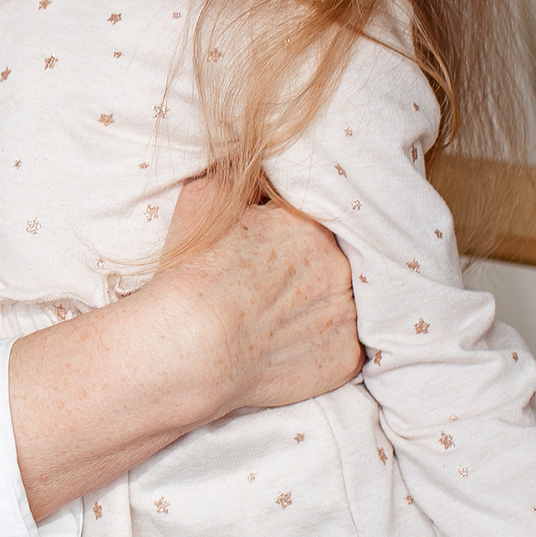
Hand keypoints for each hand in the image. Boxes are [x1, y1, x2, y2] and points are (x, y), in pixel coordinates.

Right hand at [156, 180, 360, 414]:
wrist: (188, 348)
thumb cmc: (189, 276)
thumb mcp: (201, 200)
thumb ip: (236, 182)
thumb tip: (251, 179)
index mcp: (309, 224)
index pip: (311, 225)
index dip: (290, 242)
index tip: (271, 258)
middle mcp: (339, 265)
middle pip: (333, 264)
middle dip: (310, 275)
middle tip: (273, 293)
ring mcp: (347, 314)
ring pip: (342, 305)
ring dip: (320, 309)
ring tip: (280, 323)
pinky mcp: (346, 357)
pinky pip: (344, 347)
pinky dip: (321, 348)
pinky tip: (287, 350)